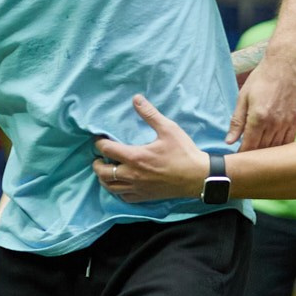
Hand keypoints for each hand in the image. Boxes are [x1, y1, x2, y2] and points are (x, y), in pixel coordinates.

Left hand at [92, 95, 209, 202]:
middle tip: (100, 157)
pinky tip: (121, 183)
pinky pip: (123, 197)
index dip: (99, 143)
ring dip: (104, 178)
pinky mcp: (144, 196)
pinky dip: (117, 190)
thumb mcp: (168, 129)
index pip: (106, 150)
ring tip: (107, 169)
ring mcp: (137, 188)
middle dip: (97, 163)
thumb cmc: (183, 152)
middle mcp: (132, 175)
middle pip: (102, 172)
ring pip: (110, 187)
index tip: (100, 139)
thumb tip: (136, 98)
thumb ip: (150, 114)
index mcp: (135, 157)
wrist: (198, 177)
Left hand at [227, 54, 295, 149]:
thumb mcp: (243, 97)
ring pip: (277, 147)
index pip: (249, 146)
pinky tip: (275, 149)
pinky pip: (290, 141)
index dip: (242, 154)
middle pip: (263, 149)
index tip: (238, 158)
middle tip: (247, 159)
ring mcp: (287, 122)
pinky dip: (281, 147)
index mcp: (258, 117)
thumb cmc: (261, 78)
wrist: (286, 64)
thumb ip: (237, 121)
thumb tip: (229, 141)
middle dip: (254, 156)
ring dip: (268, 154)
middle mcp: (274, 122)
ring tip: (260, 155)